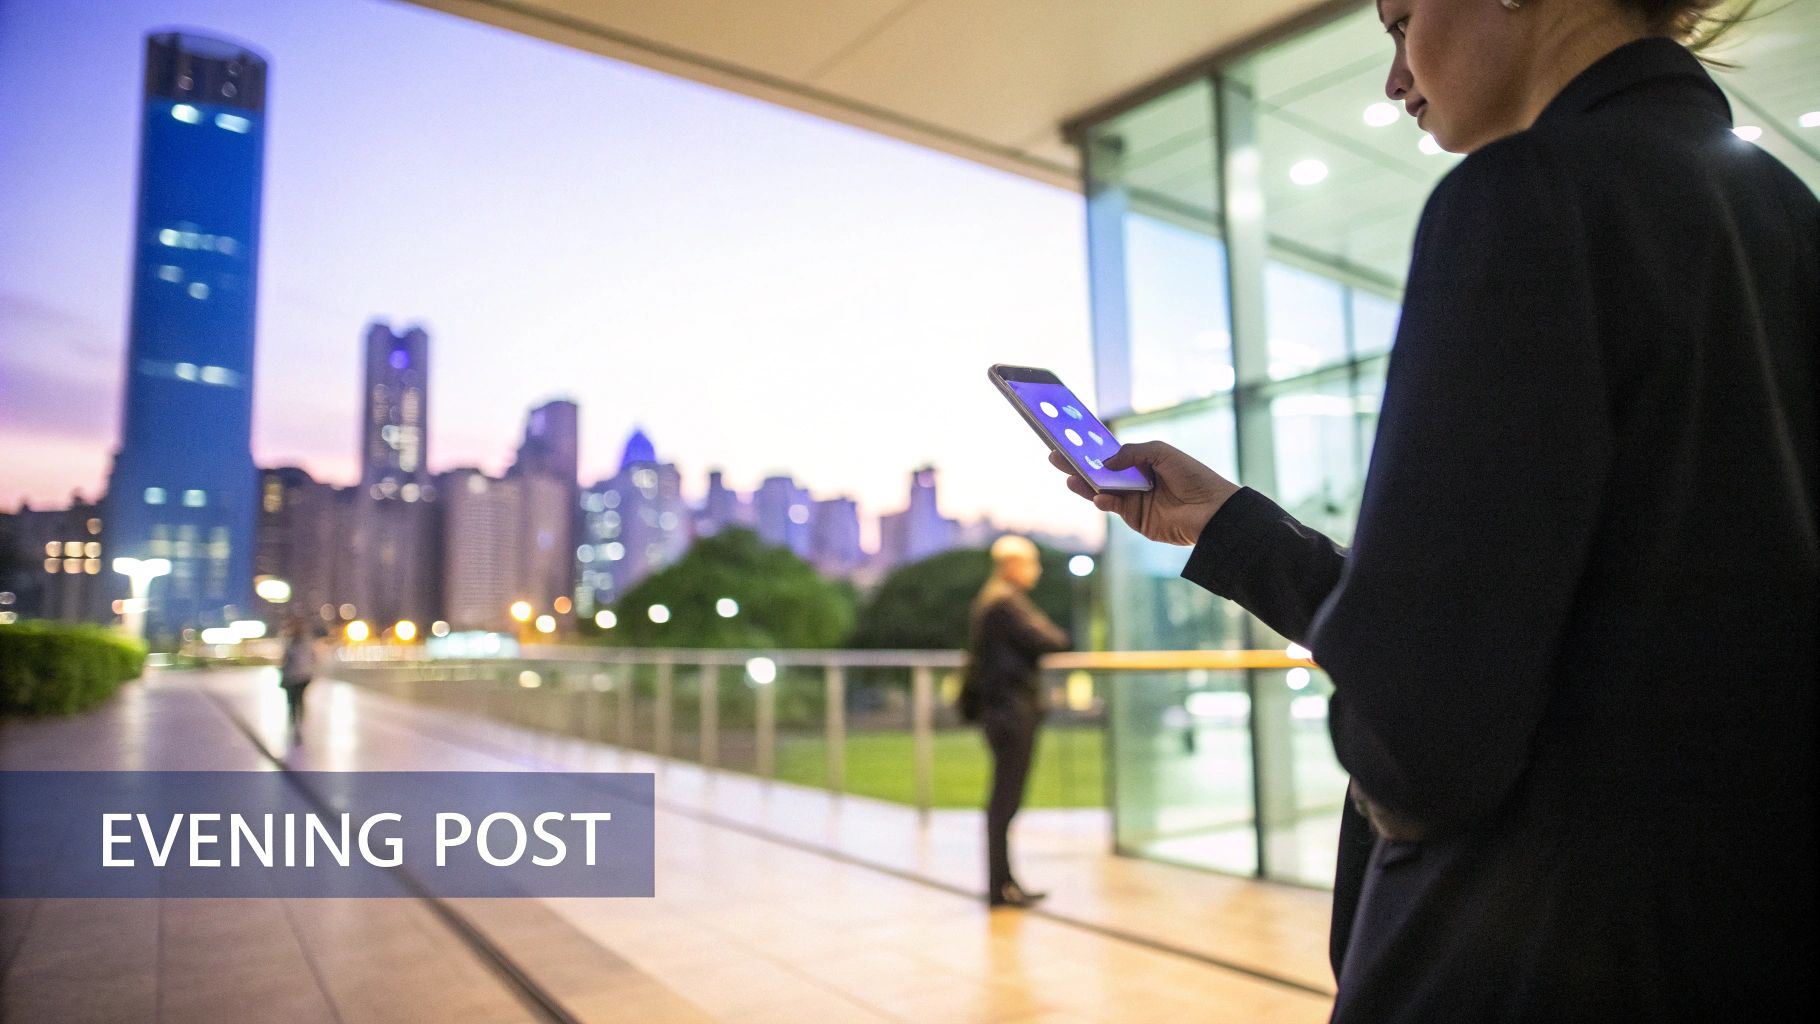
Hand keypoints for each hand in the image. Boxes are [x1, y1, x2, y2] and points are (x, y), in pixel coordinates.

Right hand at [1049, 442, 1239, 545]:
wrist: (1211, 510)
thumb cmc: (1193, 477)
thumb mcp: (1162, 452)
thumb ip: (1131, 453)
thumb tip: (1104, 462)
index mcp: (1141, 462)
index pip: (1109, 454)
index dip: (1090, 448)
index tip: (1069, 439)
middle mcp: (1134, 480)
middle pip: (1099, 472)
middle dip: (1077, 464)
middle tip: (1055, 456)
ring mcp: (1133, 500)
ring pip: (1101, 490)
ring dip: (1084, 484)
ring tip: (1068, 476)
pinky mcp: (1135, 518)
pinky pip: (1113, 507)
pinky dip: (1103, 501)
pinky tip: (1098, 496)